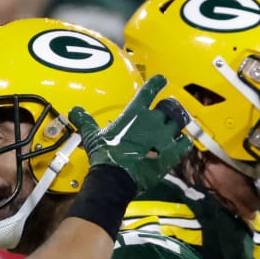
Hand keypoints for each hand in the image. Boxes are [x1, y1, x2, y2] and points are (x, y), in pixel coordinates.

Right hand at [69, 74, 192, 190]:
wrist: (116, 178)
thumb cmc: (105, 155)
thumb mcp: (92, 136)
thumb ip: (85, 121)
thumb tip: (74, 110)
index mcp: (134, 113)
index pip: (149, 90)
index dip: (157, 83)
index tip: (162, 79)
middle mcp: (153, 120)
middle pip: (169, 106)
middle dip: (169, 108)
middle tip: (167, 111)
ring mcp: (164, 136)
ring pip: (179, 122)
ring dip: (177, 124)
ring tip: (174, 127)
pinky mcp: (171, 154)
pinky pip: (185, 142)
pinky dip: (184, 141)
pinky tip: (182, 143)